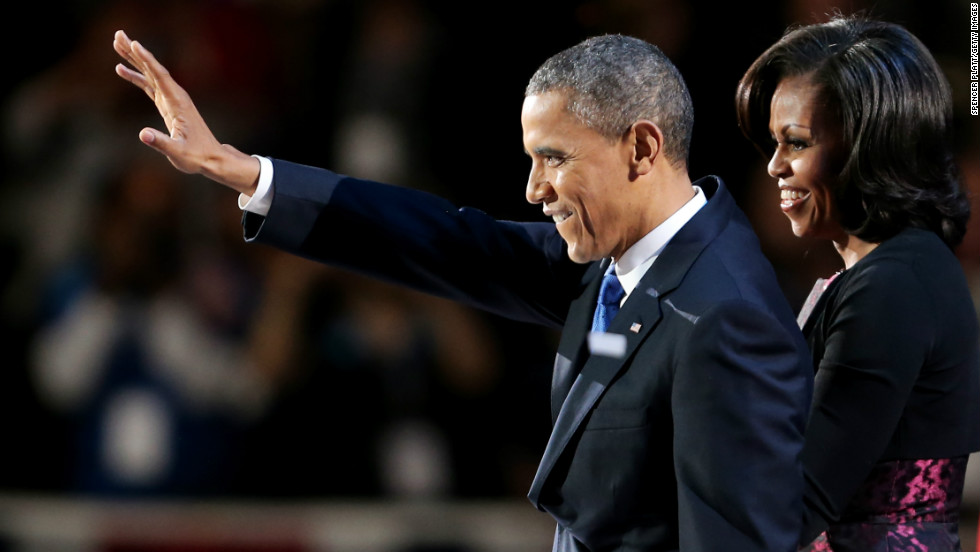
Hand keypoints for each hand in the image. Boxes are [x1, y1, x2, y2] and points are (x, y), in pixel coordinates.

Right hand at [113, 30, 258, 194]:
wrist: (211, 158)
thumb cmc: (196, 156)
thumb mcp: (177, 152)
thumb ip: (160, 143)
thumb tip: (143, 134)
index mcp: (178, 103)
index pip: (160, 76)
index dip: (147, 60)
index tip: (134, 44)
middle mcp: (175, 96)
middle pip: (153, 69)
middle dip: (136, 52)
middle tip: (118, 34)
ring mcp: (171, 100)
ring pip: (150, 74)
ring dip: (134, 60)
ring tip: (117, 45)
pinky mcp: (167, 105)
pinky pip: (149, 85)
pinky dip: (136, 76)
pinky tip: (122, 70)